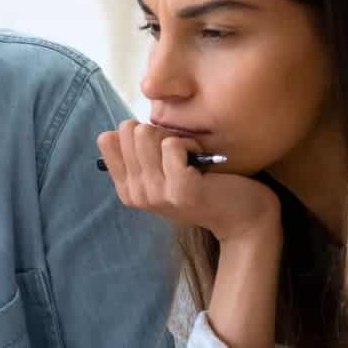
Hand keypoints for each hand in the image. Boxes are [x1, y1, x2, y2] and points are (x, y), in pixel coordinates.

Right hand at [95, 120, 279, 242]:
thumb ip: (139, 158)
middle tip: (179, 152)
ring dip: (174, 136)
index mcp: (127, 189)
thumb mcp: (163, 175)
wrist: (241, 216)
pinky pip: (172, 143)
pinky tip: (202, 160)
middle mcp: (136, 194)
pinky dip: (191, 144)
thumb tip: (118, 130)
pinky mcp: (180, 190)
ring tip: (190, 156)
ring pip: (146, 133)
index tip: (159, 149)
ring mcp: (156, 194)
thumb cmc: (204, 186)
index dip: (136, 133)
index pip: (107, 139)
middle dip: (157, 131)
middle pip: (128, 130)